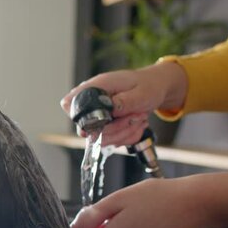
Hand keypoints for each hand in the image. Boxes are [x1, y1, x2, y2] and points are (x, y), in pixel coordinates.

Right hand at [60, 62, 187, 146]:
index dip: (83, 118)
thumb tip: (109, 109)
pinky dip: (128, 136)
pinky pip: (112, 141)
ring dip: (124, 133)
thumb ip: (124, 101)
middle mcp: (92, 103)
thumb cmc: (148, 85)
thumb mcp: (141, 92)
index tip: (104, 123)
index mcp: (96, 87)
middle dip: (115, 129)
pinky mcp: (105, 127)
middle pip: (87, 129)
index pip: (71, 104)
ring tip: (138, 118)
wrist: (156, 88)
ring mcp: (98, 116)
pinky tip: (136, 124)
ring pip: (101, 139)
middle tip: (134, 117)